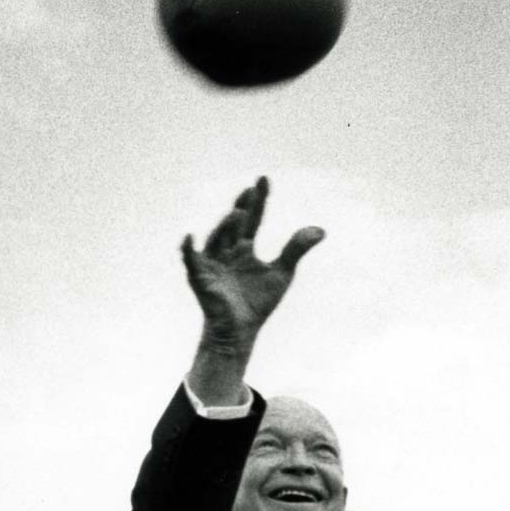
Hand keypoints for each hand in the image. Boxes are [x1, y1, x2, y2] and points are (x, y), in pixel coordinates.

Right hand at [182, 177, 324, 358]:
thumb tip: (321, 230)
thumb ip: (296, 250)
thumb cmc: (257, 302)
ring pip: (217, 239)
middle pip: (235, 224)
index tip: (263, 179)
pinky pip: (192, 261)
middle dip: (242, 208)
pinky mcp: (200, 278)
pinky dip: (188, 250)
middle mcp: (227, 249)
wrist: (241, 331)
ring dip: (225, 226)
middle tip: (251, 191)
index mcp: (244, 246)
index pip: (252, 217)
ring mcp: (212, 262)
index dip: (258, 199)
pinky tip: (190, 236)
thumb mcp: (282, 273)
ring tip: (237, 214)